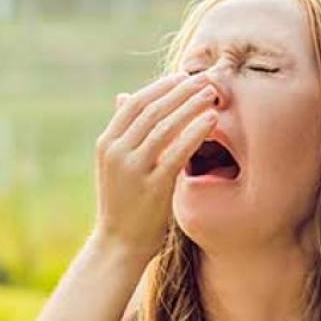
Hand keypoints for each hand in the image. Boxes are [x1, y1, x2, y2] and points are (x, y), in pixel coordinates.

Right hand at [91, 71, 217, 259]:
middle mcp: (116, 151)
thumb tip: (127, 97)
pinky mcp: (151, 185)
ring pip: (164, 125)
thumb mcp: (119, 165)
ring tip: (213, 94)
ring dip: (191, 105)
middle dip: (180, 90)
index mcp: (107, 143)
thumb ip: (127, 134)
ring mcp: (132, 168)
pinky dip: (195, 132)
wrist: (118, 244)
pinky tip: (212, 120)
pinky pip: (176, 151)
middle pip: (151, 109)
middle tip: (205, 78)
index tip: (184, 77)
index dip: (161, 86)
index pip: (135, 103)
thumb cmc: (125, 203)